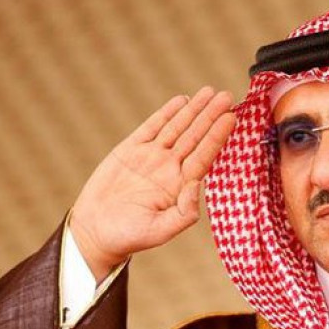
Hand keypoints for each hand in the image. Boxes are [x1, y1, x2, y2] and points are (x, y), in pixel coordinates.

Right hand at [70, 86, 234, 281]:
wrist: (95, 232)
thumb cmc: (129, 236)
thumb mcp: (161, 230)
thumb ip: (185, 212)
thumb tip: (198, 185)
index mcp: (181, 186)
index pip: (205, 155)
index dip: (218, 136)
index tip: (232, 117)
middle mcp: (170, 169)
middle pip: (196, 136)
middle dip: (211, 116)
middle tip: (226, 95)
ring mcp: (151, 158)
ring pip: (178, 128)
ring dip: (194, 110)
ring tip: (209, 92)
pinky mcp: (130, 151)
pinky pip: (153, 127)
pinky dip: (167, 113)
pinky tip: (182, 101)